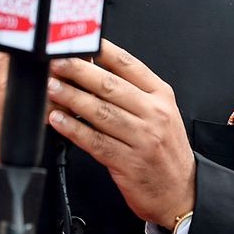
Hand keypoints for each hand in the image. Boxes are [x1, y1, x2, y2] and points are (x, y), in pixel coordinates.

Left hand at [46, 40, 195, 229]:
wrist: (181, 191)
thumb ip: (133, 92)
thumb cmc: (165, 150)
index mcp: (161, 95)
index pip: (129, 65)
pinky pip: (95, 141)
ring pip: (101, 112)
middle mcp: (154, 114)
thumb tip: (94, 70)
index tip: (79, 43)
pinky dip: (74, 129)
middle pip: (110, 86)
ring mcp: (142, 139)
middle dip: (79, 71)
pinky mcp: (128, 163)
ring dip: (71, 97)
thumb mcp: (161, 112)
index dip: (101, 51)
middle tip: (57, 63)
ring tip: (52, 88)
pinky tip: (58, 120)